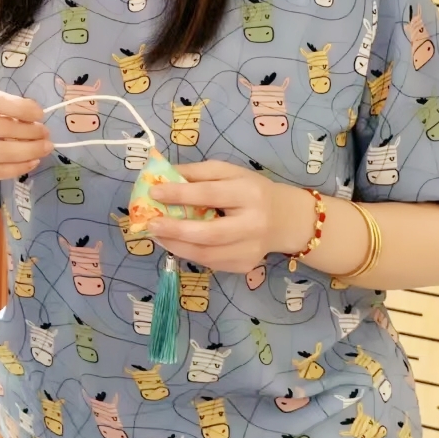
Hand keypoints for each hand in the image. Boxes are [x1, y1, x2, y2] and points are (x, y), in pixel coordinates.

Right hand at [0, 85, 51, 182]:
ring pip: (2, 152)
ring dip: (29, 151)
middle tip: (46, 133)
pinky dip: (18, 167)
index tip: (40, 113)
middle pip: (2, 129)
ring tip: (45, 148)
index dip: (22, 108)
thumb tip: (35, 113)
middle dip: (31, 132)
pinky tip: (31, 162)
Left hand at [146, 162, 315, 273]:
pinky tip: (175, 244)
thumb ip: (197, 173)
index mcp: (249, 193)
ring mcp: (251, 249)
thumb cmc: (252, 190)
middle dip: (176, 230)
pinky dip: (189, 254)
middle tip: (151, 224)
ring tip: (157, 235)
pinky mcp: (246, 265)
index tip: (154, 192)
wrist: (287, 219)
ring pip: (208, 255)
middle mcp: (253, 224)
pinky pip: (212, 263)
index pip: (210, 194)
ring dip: (176, 246)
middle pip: (210, 233)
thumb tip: (162, 175)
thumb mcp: (229, 172)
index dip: (180, 194)